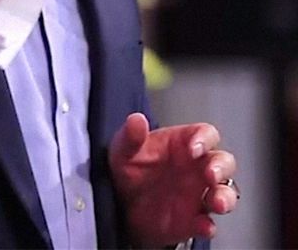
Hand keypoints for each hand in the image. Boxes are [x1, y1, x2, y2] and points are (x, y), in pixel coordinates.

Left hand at [109, 112, 238, 247]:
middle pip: (224, 162)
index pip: (205, 134)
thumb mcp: (124, 149)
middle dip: (221, 168)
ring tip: (216, 203)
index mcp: (182, 144)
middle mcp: (196, 167)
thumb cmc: (129, 169)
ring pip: (226, 192)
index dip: (204, 139)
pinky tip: (201, 225)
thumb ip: (131, 135)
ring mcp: (198, 194)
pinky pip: (208, 223)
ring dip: (225, 197)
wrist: (121, 204)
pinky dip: (208, 225)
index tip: (194, 148)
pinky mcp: (194, 219)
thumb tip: (136, 120)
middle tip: (211, 174)